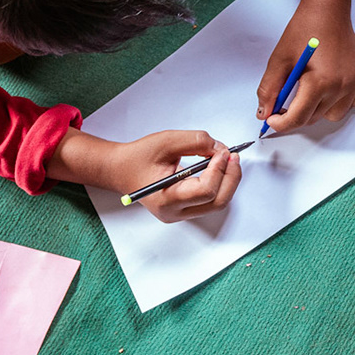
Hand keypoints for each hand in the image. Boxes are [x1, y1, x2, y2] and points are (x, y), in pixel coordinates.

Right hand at [110, 130, 242, 222]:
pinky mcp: (185, 209)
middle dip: (231, 177)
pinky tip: (218, 168)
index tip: (222, 152)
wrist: (121, 169)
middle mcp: (174, 212)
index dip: (219, 170)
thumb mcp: (167, 141)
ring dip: (228, 181)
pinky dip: (220, 184)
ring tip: (227, 160)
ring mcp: (180, 214)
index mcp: (166, 199)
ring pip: (217, 203)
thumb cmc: (138, 157)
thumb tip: (220, 149)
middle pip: (218, 202)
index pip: (205, 191)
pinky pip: (211, 201)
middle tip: (233, 156)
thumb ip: (196, 142)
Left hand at [255, 0, 354, 132]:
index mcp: (320, 81)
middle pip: (314, 118)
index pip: (298, 118)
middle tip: (285, 104)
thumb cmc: (305, 29)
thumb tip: (264, 112)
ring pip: (333, 115)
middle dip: (297, 115)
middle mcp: (341, 85)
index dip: (281, 124)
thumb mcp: (279, 59)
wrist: (328, 11)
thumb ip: (269, 89)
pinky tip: (330, 88)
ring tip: (311, 92)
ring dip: (319, 110)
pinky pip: (353, 103)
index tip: (272, 120)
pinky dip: (339, 102)